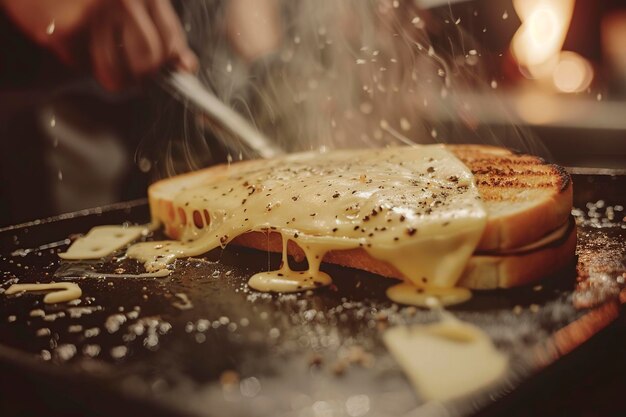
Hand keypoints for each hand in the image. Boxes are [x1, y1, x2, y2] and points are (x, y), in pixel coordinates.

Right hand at [2, 0, 197, 90]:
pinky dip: (79, 60)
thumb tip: (187, 67)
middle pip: (147, 60)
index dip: (168, 62)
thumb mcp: (135, 0)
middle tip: (130, 71)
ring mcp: (94, 14)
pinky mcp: (66, 30)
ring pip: (115, 73)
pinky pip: (83, 65)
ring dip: (111, 76)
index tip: (163, 69)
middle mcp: (124, 0)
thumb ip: (164, 30)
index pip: (171, 40)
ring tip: (104, 61)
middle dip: (140, 74)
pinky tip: (74, 39)